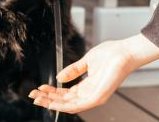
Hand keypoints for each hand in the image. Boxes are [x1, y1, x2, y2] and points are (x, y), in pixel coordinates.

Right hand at [29, 34, 158, 113]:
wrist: (124, 51)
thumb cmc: (111, 54)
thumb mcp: (86, 61)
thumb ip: (73, 70)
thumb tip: (59, 77)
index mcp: (87, 86)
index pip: (65, 94)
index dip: (51, 92)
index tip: (39, 88)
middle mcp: (90, 94)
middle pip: (64, 101)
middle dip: (47, 99)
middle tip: (34, 95)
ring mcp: (94, 97)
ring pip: (69, 106)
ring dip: (52, 103)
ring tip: (39, 99)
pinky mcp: (99, 97)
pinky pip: (80, 106)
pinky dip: (65, 105)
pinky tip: (54, 102)